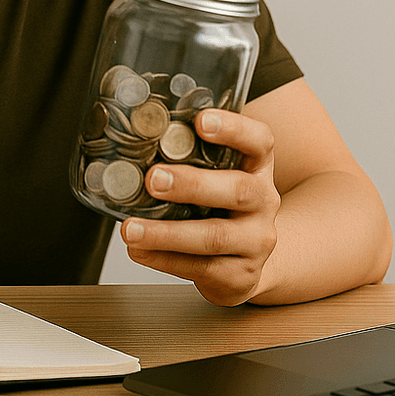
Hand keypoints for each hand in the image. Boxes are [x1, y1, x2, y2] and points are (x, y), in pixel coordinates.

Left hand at [120, 108, 279, 305]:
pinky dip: (164, 259)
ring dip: (166, 233)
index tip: (201, 120)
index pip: (259, 141)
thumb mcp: (215, 178)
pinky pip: (201, 267)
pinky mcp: (241, 275)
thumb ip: (187, 158)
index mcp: (257, 168)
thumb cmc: (218, 208)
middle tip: (153, 179)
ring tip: (131, 228)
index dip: (234, 128)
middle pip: (239, 190)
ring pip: (214, 237)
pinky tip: (140, 251)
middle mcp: (264, 202)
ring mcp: (256, 241)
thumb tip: (130, 139)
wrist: (244, 263)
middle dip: (192, 184)